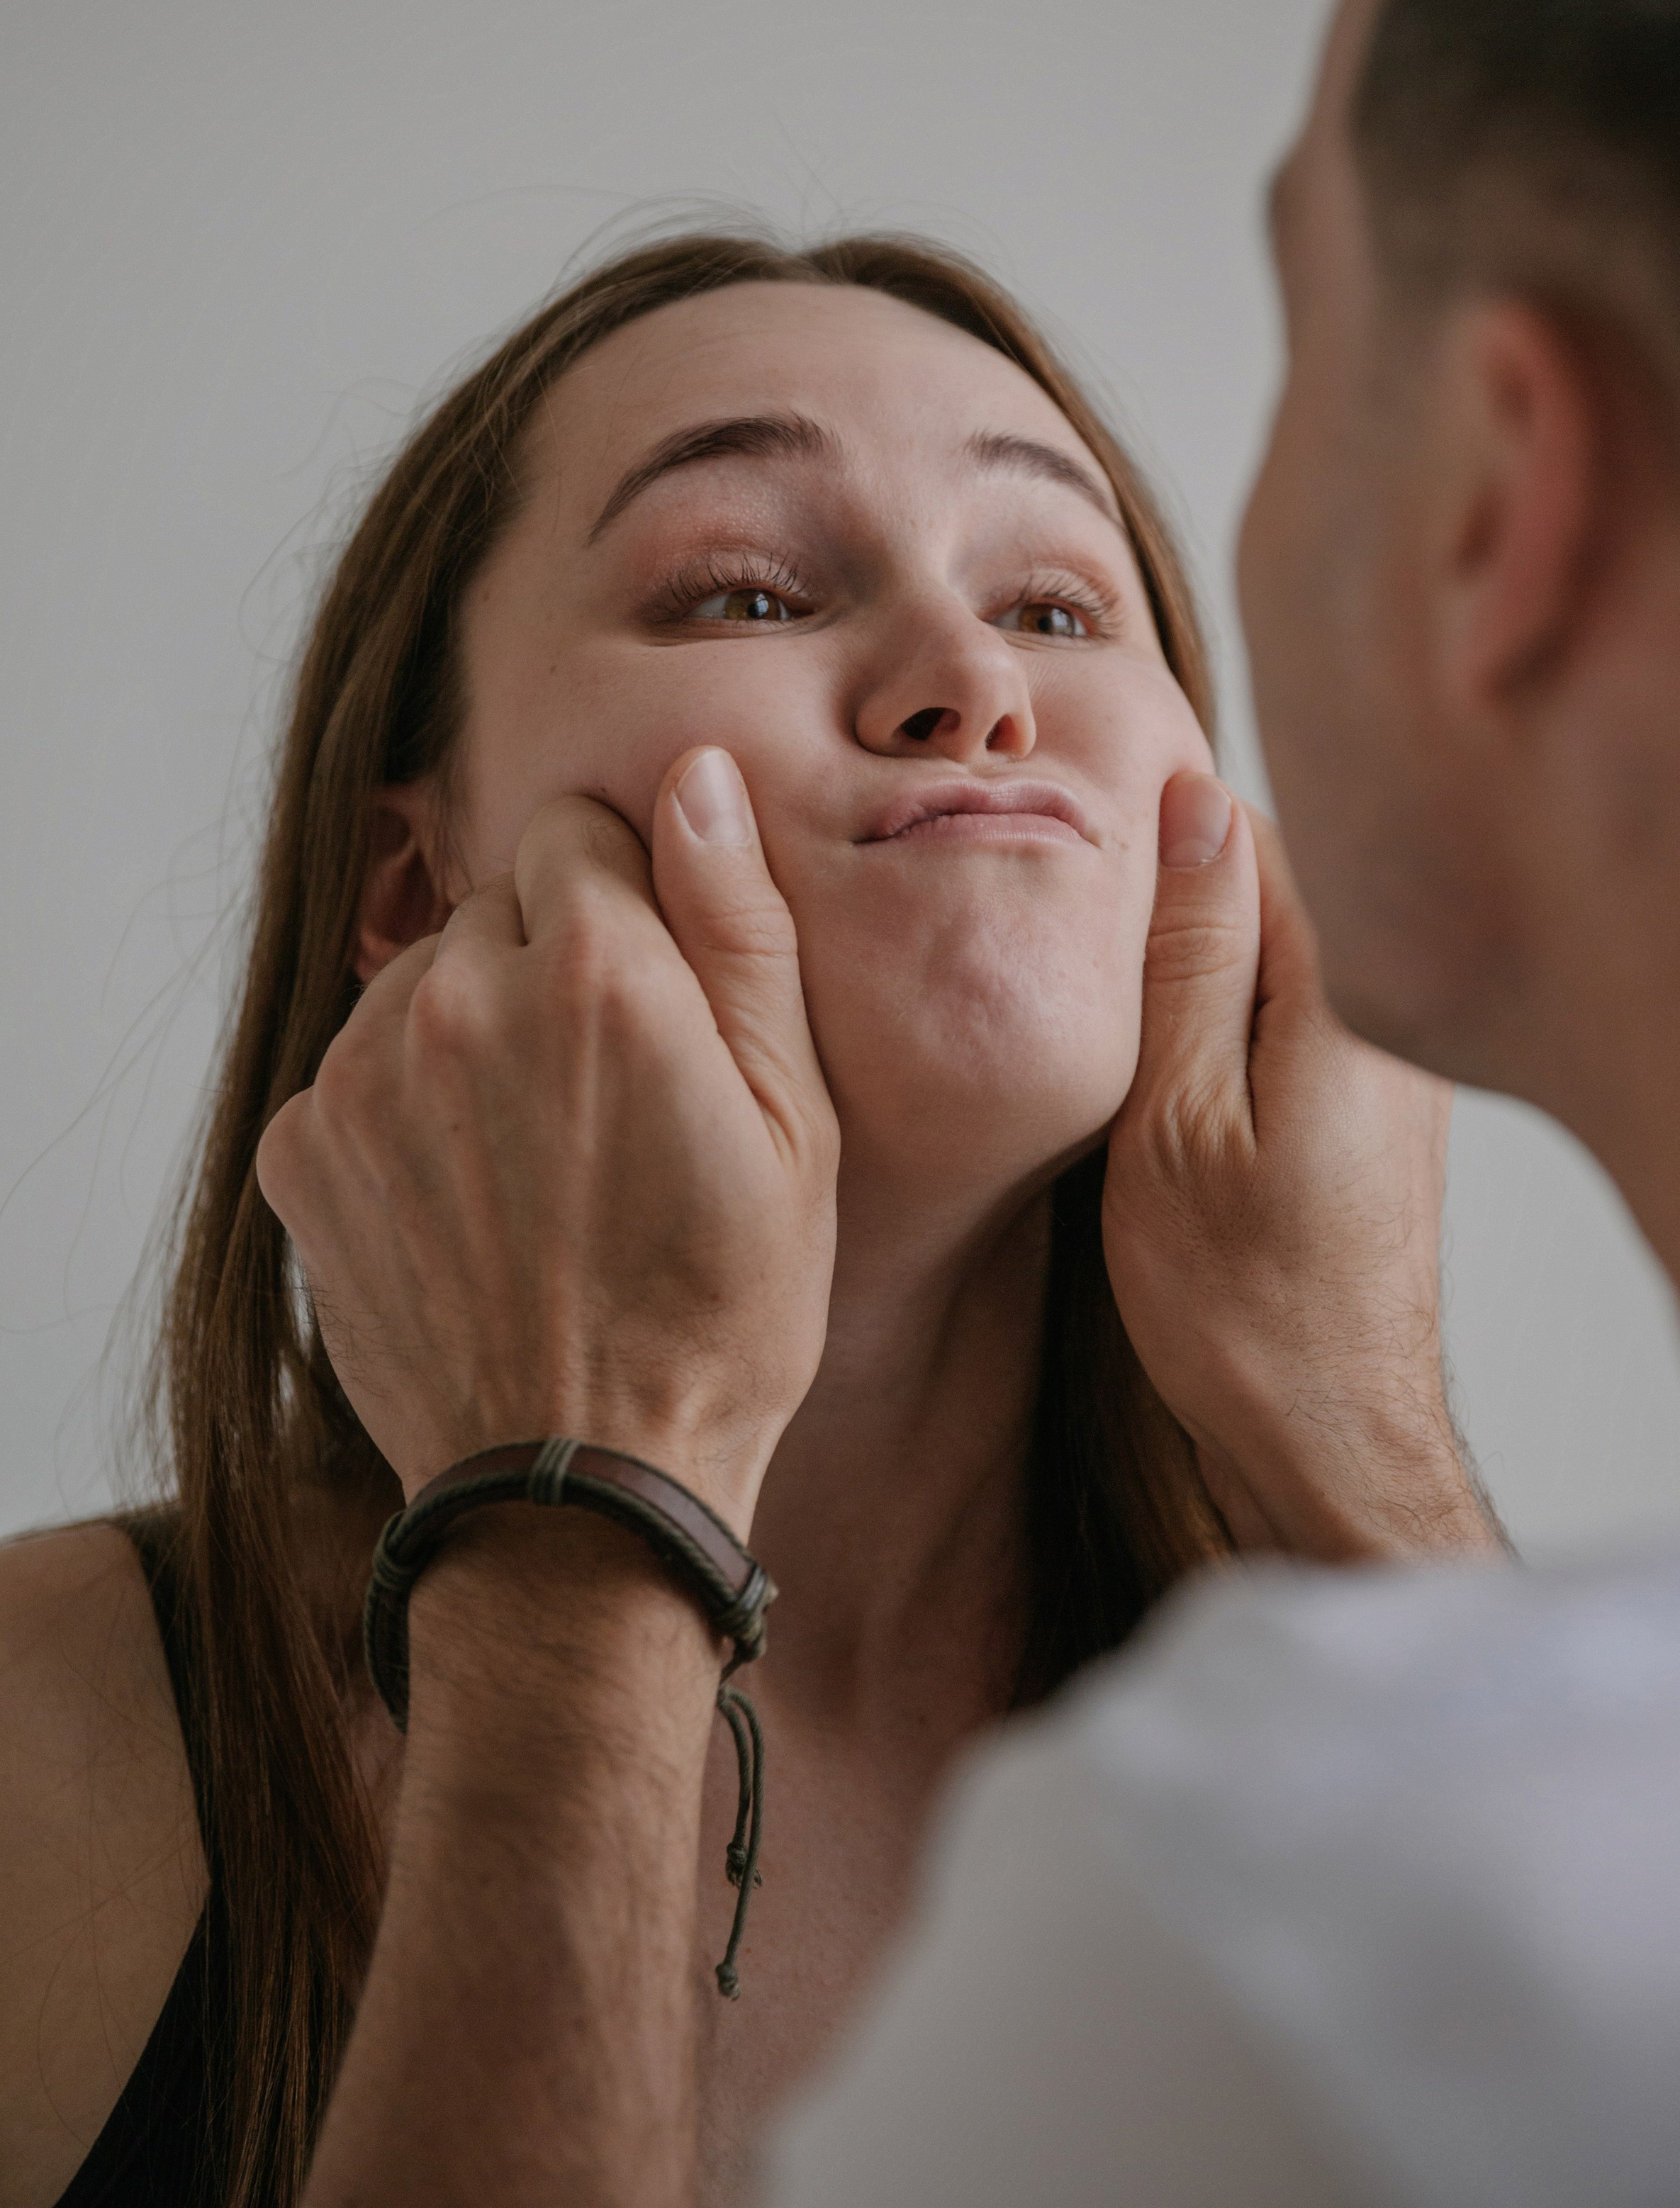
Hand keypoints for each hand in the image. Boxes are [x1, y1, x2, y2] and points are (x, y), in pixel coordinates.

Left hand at [256, 749, 838, 1531]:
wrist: (581, 1490)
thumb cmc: (719, 1309)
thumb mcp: (794, 1115)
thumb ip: (738, 922)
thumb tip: (693, 773)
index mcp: (593, 970)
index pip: (582, 828)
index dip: (634, 908)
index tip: (659, 1003)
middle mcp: (454, 998)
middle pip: (498, 901)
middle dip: (552, 964)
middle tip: (612, 1095)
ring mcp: (360, 1076)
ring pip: (424, 981)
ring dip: (475, 1032)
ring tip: (541, 1158)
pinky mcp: (301, 1148)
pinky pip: (361, 1067)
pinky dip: (409, 1109)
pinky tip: (472, 1196)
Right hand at [1103, 771, 1500, 1562]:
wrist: (1331, 1452)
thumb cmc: (1242, 1312)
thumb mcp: (1176, 1118)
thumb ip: (1192, 959)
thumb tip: (1195, 805)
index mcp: (1346, 999)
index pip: (1250, 835)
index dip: (1151, 835)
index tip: (1073, 868)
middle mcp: (1390, 1018)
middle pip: (1269, 891)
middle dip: (1171, 903)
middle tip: (1077, 956)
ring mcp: (1393, 1070)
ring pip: (1278, 960)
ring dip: (1194, 975)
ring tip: (1117, 1032)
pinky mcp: (1377, 1120)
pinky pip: (1292, 1026)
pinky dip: (1225, 1036)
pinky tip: (1171, 1090)